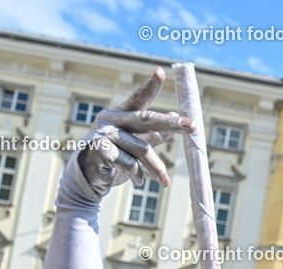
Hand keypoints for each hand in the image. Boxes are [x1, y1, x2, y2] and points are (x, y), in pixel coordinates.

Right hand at [74, 67, 194, 197]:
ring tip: (165, 182)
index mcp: (123, 113)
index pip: (139, 98)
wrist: (89, 176)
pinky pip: (129, 163)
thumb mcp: (137, 142)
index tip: (160, 71)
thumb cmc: (116, 155)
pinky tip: (139, 182)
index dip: (150, 86)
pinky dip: (137, 175)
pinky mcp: (100, 150)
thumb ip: (155, 131)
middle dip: (171, 124)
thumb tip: (175, 114)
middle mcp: (113, 119)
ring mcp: (105, 133)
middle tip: (193, 125)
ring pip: (142, 149)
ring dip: (156, 168)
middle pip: (146, 119)